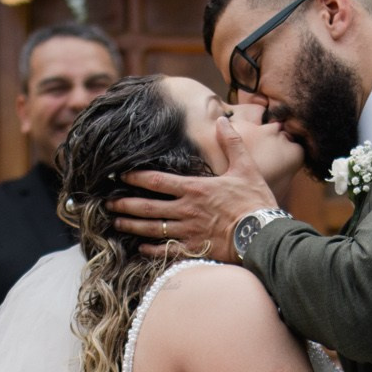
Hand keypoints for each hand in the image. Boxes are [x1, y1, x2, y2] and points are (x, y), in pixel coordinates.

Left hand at [111, 117, 279, 261]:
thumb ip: (231, 143)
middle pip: (148, 207)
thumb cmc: (255, 202)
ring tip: (117, 224)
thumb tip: (222, 120)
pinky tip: (141, 248)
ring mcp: (189, 231)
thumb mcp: (246, 167)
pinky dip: (151, 250)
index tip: (120, 176)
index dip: (135, 178)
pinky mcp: (195, 249)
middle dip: (125, 205)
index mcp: (195, 189)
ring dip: (132, 226)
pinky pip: (167, 250)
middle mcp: (186, 210)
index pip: (157, 181)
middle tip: (108, 204)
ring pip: (153, 229)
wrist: (264, 235)